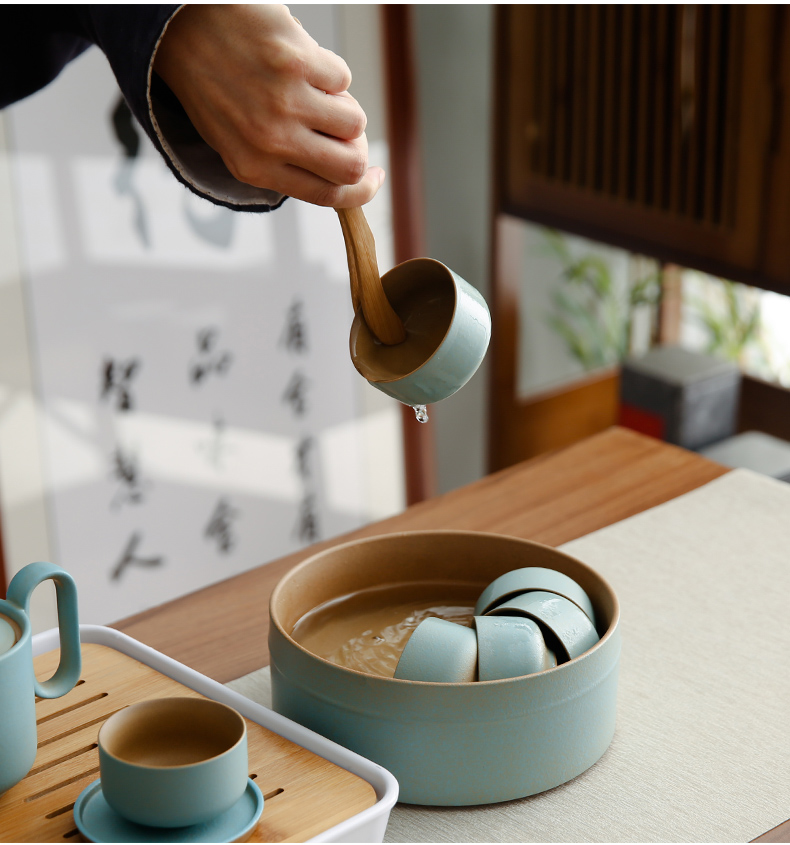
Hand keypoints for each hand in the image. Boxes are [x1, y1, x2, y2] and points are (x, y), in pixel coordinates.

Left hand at [153, 4, 384, 206]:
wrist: (180, 27)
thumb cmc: (214, 88)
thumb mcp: (239, 144)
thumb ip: (287, 165)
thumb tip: (347, 174)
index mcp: (254, 168)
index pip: (328, 195)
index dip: (362, 191)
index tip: (374, 179)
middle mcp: (271, 139)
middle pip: (350, 165)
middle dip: (360, 152)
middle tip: (348, 136)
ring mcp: (285, 99)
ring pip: (354, 121)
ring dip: (344, 108)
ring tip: (316, 93)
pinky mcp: (296, 58)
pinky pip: (342, 77)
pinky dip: (329, 71)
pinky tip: (301, 63)